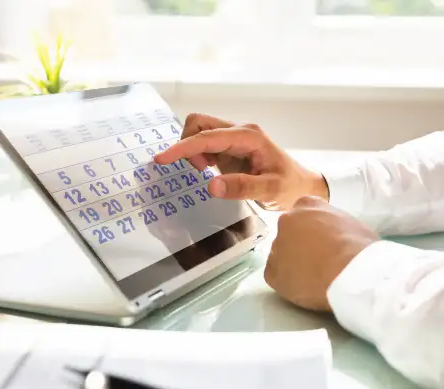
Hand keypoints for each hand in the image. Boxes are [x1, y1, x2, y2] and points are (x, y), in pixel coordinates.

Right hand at [155, 113, 328, 209]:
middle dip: (188, 145)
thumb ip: (242, 187)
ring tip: (206, 171)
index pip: (208, 137)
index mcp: (249, 137)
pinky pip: (204, 143)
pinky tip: (207, 170)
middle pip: (199, 124)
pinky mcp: (229, 147)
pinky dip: (196, 155)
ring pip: (199, 131)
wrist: (301, 186)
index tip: (162, 159)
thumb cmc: (289, 186)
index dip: (183, 147)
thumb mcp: (270, 190)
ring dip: (192, 150)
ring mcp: (233, 138)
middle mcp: (239, 132)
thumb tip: (211, 186)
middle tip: (200, 170)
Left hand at [265, 196, 379, 311]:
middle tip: (317, 261)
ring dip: (293, 264)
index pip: (304, 214)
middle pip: (289, 234)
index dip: (312, 229)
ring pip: (281, 255)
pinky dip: (287, 282)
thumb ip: (334, 225)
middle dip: (300, 246)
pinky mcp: (271, 271)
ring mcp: (276, 246)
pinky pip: (276, 276)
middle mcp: (286, 221)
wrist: (350, 273)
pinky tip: (304, 288)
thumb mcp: (352, 225)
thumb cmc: (359, 248)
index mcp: (307, 205)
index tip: (321, 241)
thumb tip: (334, 236)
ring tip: (314, 278)